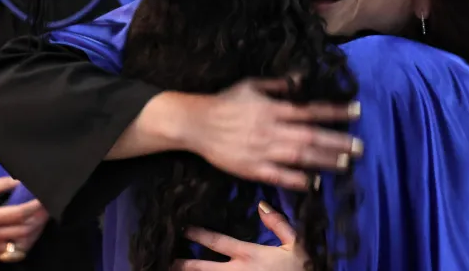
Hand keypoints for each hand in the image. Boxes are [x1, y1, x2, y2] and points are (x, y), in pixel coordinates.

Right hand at [0, 177, 48, 259]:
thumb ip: (0, 185)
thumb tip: (20, 181)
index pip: (20, 214)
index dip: (35, 206)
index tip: (44, 199)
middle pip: (24, 230)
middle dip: (38, 219)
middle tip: (46, 209)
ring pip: (20, 244)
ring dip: (32, 233)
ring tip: (38, 221)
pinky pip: (10, 253)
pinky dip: (21, 244)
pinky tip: (25, 234)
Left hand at [172, 201, 306, 269]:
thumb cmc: (307, 270)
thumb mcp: (297, 244)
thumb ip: (278, 224)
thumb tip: (262, 204)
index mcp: (251, 255)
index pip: (218, 242)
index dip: (197, 235)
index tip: (181, 227)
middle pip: (202, 268)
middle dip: (181, 264)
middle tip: (161, 259)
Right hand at [184, 75, 362, 190]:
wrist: (196, 124)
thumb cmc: (224, 102)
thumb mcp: (251, 85)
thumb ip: (278, 84)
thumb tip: (301, 79)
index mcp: (273, 108)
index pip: (311, 110)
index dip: (335, 111)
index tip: (357, 112)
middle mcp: (272, 129)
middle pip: (311, 136)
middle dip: (338, 141)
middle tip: (361, 147)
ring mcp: (263, 150)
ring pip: (300, 157)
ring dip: (325, 161)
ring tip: (347, 164)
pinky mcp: (252, 168)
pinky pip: (279, 176)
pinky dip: (297, 180)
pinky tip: (314, 183)